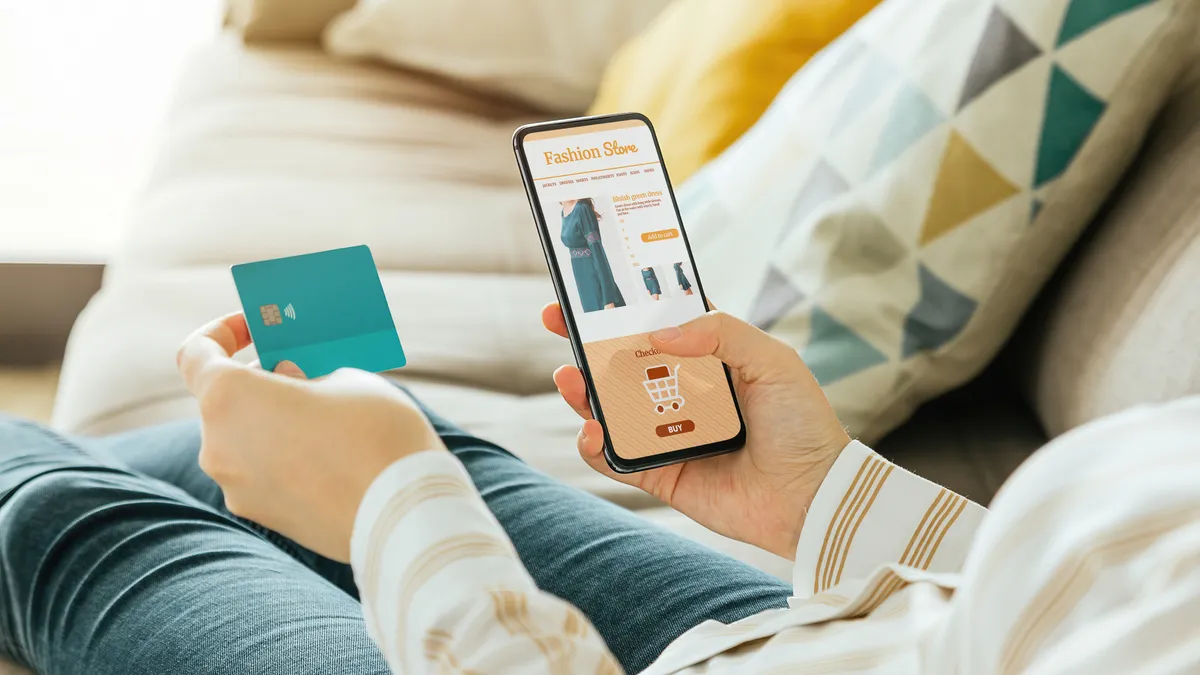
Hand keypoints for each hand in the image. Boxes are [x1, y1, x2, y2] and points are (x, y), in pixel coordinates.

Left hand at [177, 312, 444, 561]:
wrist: (405, 515)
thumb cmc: (377, 435)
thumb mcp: (347, 379)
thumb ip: (306, 374)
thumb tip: (290, 384)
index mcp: (228, 398)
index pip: (196, 353)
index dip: (223, 332)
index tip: (257, 329)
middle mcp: (217, 444)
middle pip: (224, 400)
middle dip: (260, 381)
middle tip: (307, 371)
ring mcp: (236, 486)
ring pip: (245, 439)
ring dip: (274, 421)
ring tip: (326, 415)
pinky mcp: (261, 516)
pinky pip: (262, 473)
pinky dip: (284, 456)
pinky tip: (331, 455)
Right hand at [542, 303, 848, 559]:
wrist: (814, 499)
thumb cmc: (802, 425)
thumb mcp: (773, 361)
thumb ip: (721, 332)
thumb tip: (660, 333)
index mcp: (710, 358)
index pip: (659, 323)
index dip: (626, 304)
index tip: (592, 287)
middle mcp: (683, 392)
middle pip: (623, 360)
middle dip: (586, 341)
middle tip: (556, 321)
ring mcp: (667, 432)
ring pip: (610, 406)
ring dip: (583, 391)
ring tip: (570, 379)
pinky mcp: (660, 474)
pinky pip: (615, 458)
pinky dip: (595, 445)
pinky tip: (593, 431)